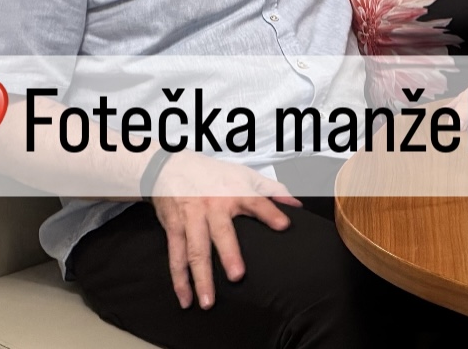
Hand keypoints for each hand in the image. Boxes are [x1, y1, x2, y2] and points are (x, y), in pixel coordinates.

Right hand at [148, 153, 301, 310]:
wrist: (172, 165)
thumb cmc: (213, 175)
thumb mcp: (243, 176)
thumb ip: (270, 191)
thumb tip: (295, 206)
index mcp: (233, 192)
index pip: (256, 202)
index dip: (270, 213)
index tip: (283, 225)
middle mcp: (212, 206)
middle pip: (221, 231)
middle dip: (228, 253)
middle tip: (237, 275)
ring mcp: (192, 218)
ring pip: (195, 250)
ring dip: (201, 277)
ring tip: (208, 301)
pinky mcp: (174, 228)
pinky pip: (176, 256)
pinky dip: (179, 280)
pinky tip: (186, 299)